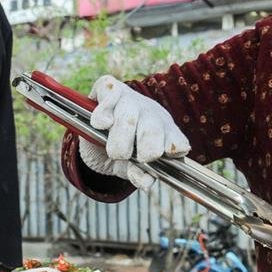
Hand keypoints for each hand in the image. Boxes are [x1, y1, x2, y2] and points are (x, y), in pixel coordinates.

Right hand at [78, 75, 189, 190]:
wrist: (93, 130)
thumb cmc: (122, 149)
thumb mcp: (129, 168)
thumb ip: (138, 175)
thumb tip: (147, 183)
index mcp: (165, 134)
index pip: (178, 142)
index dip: (172, 150)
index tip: (160, 158)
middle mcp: (151, 114)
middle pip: (154, 130)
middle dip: (146, 148)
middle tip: (134, 157)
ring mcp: (131, 99)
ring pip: (129, 117)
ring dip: (119, 139)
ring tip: (114, 151)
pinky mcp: (109, 87)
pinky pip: (110, 94)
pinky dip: (104, 112)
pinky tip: (102, 124)